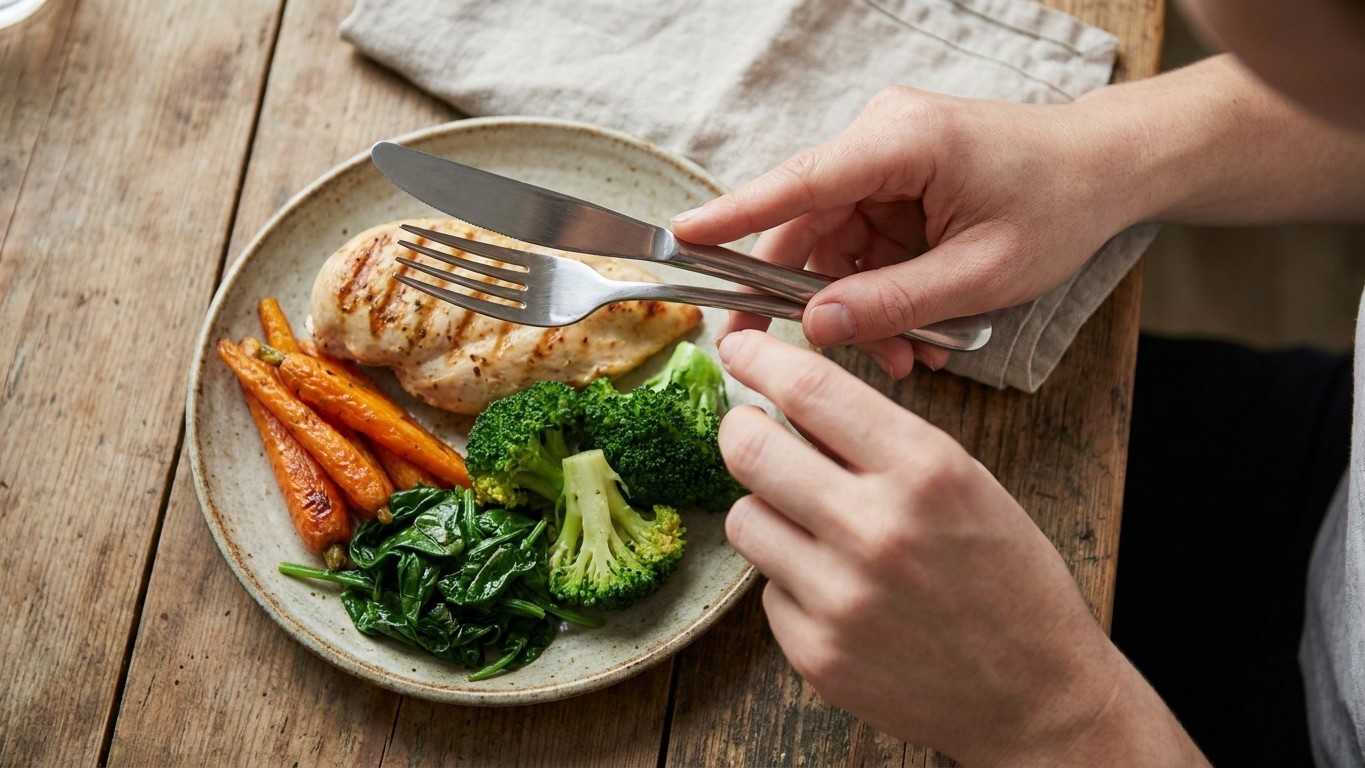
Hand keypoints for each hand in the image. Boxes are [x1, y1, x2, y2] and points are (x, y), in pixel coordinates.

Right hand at [672, 86, 1133, 377]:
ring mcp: (886, 158)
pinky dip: (879, 290)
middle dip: (816, 299)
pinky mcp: (895, 181)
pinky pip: (862, 244)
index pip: (798, 183)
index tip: (681, 238)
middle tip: (805, 358)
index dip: (734, 216)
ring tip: (905, 355)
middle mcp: (881, 138)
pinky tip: (912, 332)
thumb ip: (891, 302)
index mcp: (902, 142)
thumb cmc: (1059, 206)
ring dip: (857, 305)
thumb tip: (814, 328)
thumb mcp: (980, 273)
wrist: (1108, 169)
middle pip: (809, 225)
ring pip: (834, 245)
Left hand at [715, 330, 1205, 764]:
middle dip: (740, 430)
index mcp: (924, 470)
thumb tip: (790, 403)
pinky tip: (841, 591)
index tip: (739, 349)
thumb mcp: (964, 481)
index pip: (809, 389)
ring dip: (767, 509)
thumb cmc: (1005, 578)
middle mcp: (875, 529)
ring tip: (813, 524)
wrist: (1036, 692)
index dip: (759, 359)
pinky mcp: (815, 652)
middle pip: (749, 449)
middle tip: (749, 431)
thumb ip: (879, 440)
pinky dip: (792, 580)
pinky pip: (767, 588)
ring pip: (745, 518)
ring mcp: (839, 597)